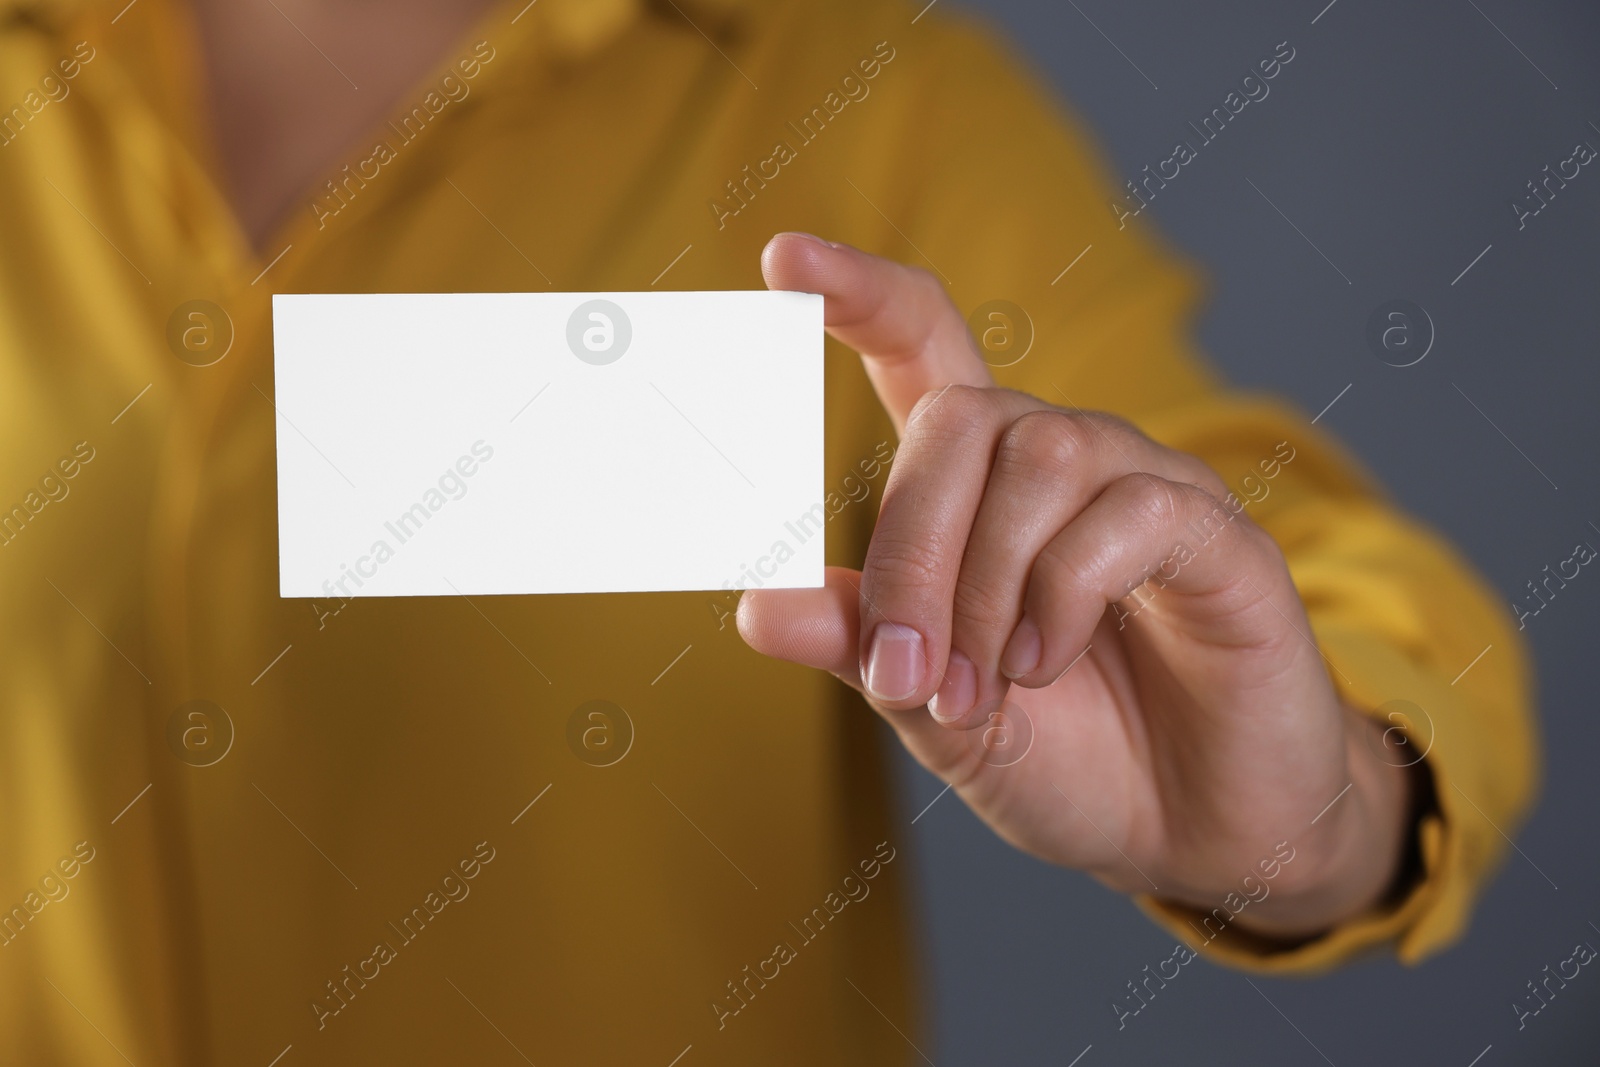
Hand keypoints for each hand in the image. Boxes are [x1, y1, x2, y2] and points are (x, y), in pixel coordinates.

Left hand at [739, 233, 1416, 939]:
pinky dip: (1064, 594)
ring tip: (986, 687)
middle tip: (908, 672)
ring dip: (986, 586)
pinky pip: (1129, 512)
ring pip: (1040, 457)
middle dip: (910, 548)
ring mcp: (1146, 488)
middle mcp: (1062, 461)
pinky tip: (1047, 664)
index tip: (783, 260)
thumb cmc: (1069, 757)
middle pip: (962, 412)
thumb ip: (862, 652)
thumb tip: (756, 607)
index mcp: (981, 487)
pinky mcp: (1217, 534)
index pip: (923, 343)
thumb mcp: (936, 713)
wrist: (1192, 834)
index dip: (858, 293)